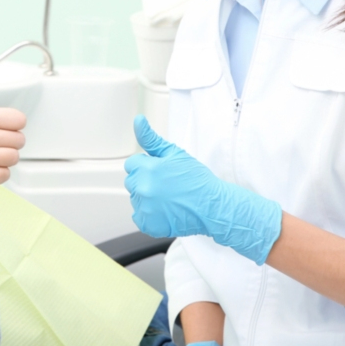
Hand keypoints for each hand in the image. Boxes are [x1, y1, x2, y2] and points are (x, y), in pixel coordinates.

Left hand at [123, 115, 281, 264]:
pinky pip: (139, 216)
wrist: (212, 205)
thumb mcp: (175, 153)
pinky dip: (149, 214)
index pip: (132, 164)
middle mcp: (144, 188)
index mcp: (148, 169)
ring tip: (168, 198)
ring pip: (135, 198)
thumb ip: (151, 139)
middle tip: (166, 185)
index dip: (146, 166)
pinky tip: (165, 210)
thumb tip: (138, 121)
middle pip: (132, 181)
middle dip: (145, 180)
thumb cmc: (198, 180)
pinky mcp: (148, 224)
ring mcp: (145, 208)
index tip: (161, 171)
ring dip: (147, 197)